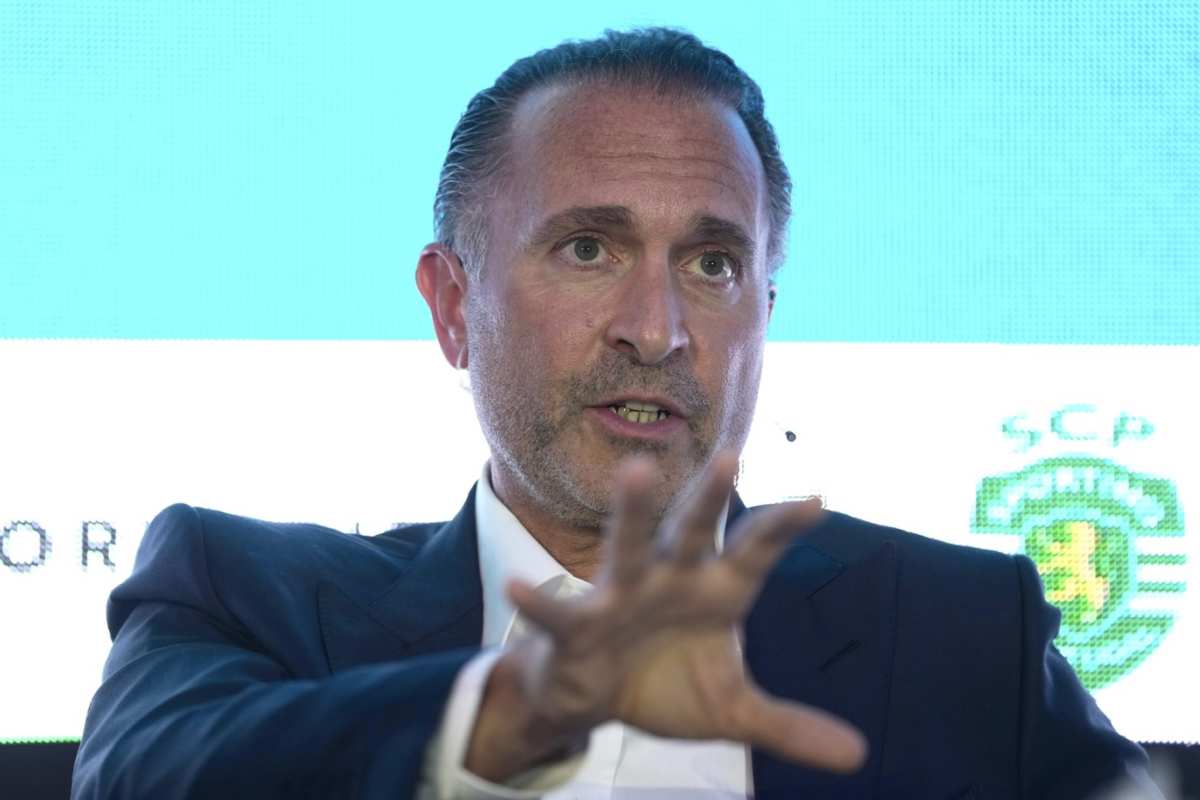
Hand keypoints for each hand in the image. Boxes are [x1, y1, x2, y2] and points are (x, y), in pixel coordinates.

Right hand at [465, 451, 866, 779]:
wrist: (597, 700)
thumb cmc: (667, 683)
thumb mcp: (731, 710)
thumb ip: (787, 725)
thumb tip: (858, 755)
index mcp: (717, 591)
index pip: (756, 552)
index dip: (784, 527)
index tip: (820, 498)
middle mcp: (671, 578)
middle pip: (694, 531)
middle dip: (710, 498)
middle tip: (729, 456)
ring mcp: (622, 596)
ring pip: (629, 547)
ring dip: (632, 513)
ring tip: (635, 471)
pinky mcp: (578, 627)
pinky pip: (561, 613)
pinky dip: (539, 601)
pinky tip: (517, 587)